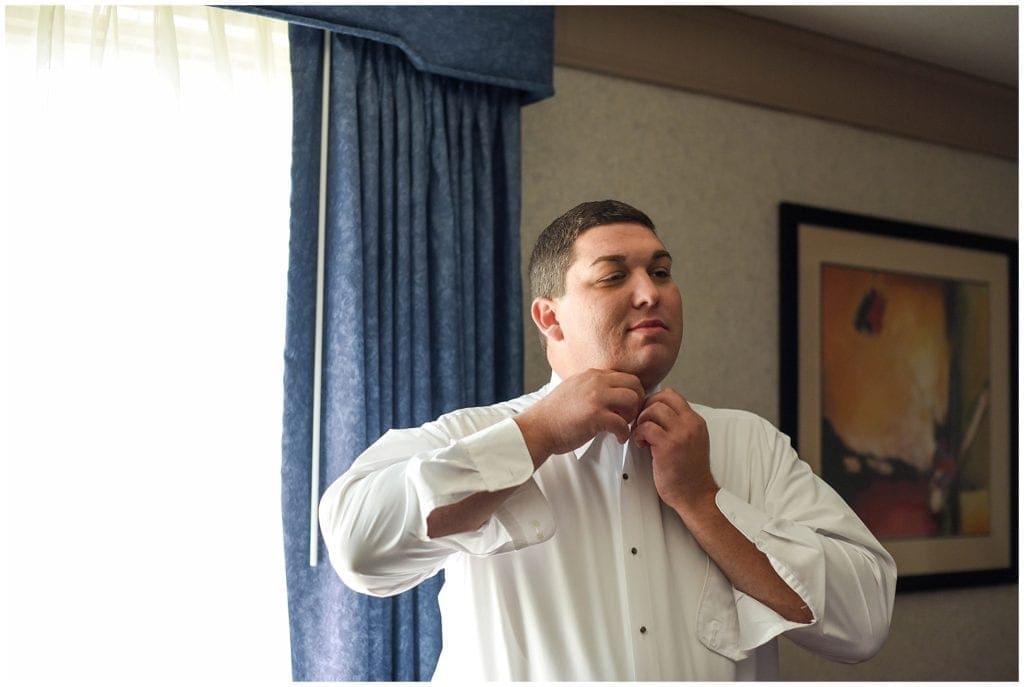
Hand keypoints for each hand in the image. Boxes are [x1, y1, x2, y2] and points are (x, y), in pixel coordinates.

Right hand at [514, 369, 645, 466]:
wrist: (537, 428)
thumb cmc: (554, 414)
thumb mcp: (574, 389)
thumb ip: (592, 386)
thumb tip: (610, 392)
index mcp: (592, 375)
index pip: (625, 376)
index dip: (631, 393)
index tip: (627, 407)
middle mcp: (596, 382)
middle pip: (635, 384)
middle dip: (636, 402)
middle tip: (628, 417)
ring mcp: (596, 397)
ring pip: (632, 400)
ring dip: (632, 416)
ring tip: (622, 426)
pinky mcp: (595, 416)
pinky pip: (623, 423)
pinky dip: (624, 434)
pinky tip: (617, 438)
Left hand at [632, 388, 717, 512]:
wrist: (695, 494)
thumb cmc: (688, 472)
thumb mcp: (691, 441)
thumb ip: (677, 425)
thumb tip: (653, 413)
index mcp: (695, 421)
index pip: (672, 395)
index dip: (654, 401)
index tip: (647, 414)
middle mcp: (690, 424)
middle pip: (661, 398)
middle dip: (645, 408)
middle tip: (641, 423)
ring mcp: (680, 434)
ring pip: (653, 410)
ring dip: (641, 421)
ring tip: (641, 435)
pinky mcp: (668, 446)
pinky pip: (646, 427)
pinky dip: (638, 434)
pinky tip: (641, 444)